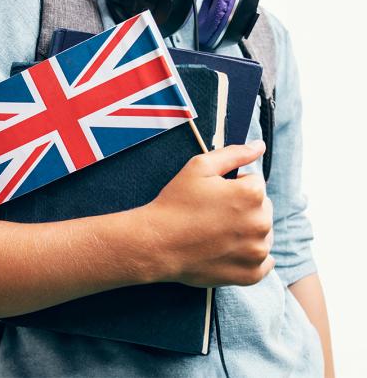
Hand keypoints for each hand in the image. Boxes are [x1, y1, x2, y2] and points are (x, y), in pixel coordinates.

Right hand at [137, 140, 273, 286]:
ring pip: (262, 234)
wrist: (156, 243)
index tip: (212, 197)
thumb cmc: (175, 203)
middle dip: (243, 209)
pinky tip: (227, 251)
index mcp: (252, 194)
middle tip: (212, 216)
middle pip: (262, 208)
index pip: (254, 183)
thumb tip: (259, 146)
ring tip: (216, 234)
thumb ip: (234, 153)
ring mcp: (257, 251)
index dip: (232, 187)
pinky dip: (249, 257)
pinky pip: (263, 262)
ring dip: (247, 232)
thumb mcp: (199, 167)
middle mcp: (261, 223)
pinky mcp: (251, 274)